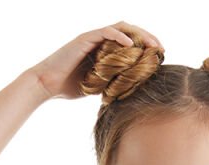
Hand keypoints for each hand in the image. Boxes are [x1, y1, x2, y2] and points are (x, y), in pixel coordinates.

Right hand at [32, 22, 163, 100]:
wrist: (47, 84)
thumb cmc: (68, 87)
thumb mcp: (96, 86)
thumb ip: (110, 83)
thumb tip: (127, 93)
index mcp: (104, 50)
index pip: (129, 41)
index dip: (145, 46)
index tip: (159, 56)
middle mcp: (99, 40)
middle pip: (129, 31)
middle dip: (147, 37)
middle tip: (161, 48)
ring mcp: (92, 38)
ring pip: (120, 28)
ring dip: (139, 34)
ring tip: (152, 45)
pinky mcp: (85, 39)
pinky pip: (106, 32)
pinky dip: (120, 37)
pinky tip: (131, 46)